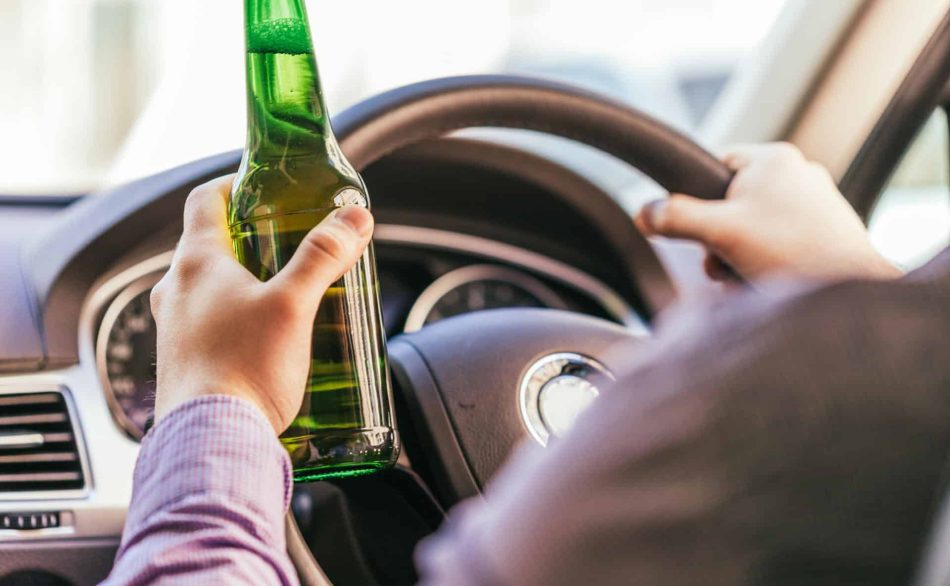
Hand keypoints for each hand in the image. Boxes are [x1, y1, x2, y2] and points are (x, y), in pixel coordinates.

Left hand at [149, 175, 373, 431]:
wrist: (210, 442)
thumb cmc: (244, 369)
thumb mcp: (294, 305)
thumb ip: (323, 257)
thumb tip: (353, 216)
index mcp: (195, 264)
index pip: (204, 200)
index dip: (233, 184)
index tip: (262, 186)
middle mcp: (174, 292)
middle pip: (209, 245)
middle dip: (249, 239)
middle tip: (288, 244)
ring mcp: (173, 329)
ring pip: (207, 288)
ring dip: (242, 282)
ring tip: (284, 294)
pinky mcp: (183, 363)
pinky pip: (206, 325)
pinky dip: (234, 318)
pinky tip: (266, 340)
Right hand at [635, 142, 900, 282]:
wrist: (851, 289)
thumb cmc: (793, 252)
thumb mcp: (719, 232)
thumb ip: (675, 218)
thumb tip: (644, 213)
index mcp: (773, 159)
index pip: (714, 165)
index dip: (696, 198)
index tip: (696, 227)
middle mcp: (798, 173)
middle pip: (731, 203)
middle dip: (718, 239)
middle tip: (721, 261)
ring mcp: (815, 202)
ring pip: (753, 227)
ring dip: (739, 255)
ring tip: (746, 276)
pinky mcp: (825, 231)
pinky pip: (778, 243)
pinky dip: (765, 263)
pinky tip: (766, 282)